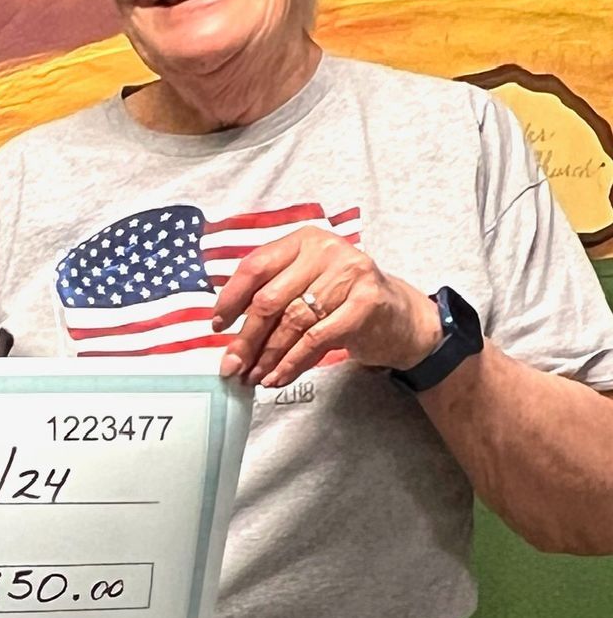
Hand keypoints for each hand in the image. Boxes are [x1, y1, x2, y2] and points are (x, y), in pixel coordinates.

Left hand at [210, 226, 441, 387]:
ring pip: (291, 322)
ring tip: (253, 376)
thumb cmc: (343, 300)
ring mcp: (349, 275)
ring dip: (267, 356)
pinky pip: (316, 339)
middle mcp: (326, 251)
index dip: (231, 299)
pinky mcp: (366, 304)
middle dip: (245, 339)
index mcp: (303, 241)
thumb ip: (273, 294)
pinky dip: (292, 363)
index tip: (217, 325)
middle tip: (231, 366)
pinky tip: (278, 377)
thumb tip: (227, 331)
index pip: (255, 266)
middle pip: (270, 299)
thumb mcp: (307, 284)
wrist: (401, 317)